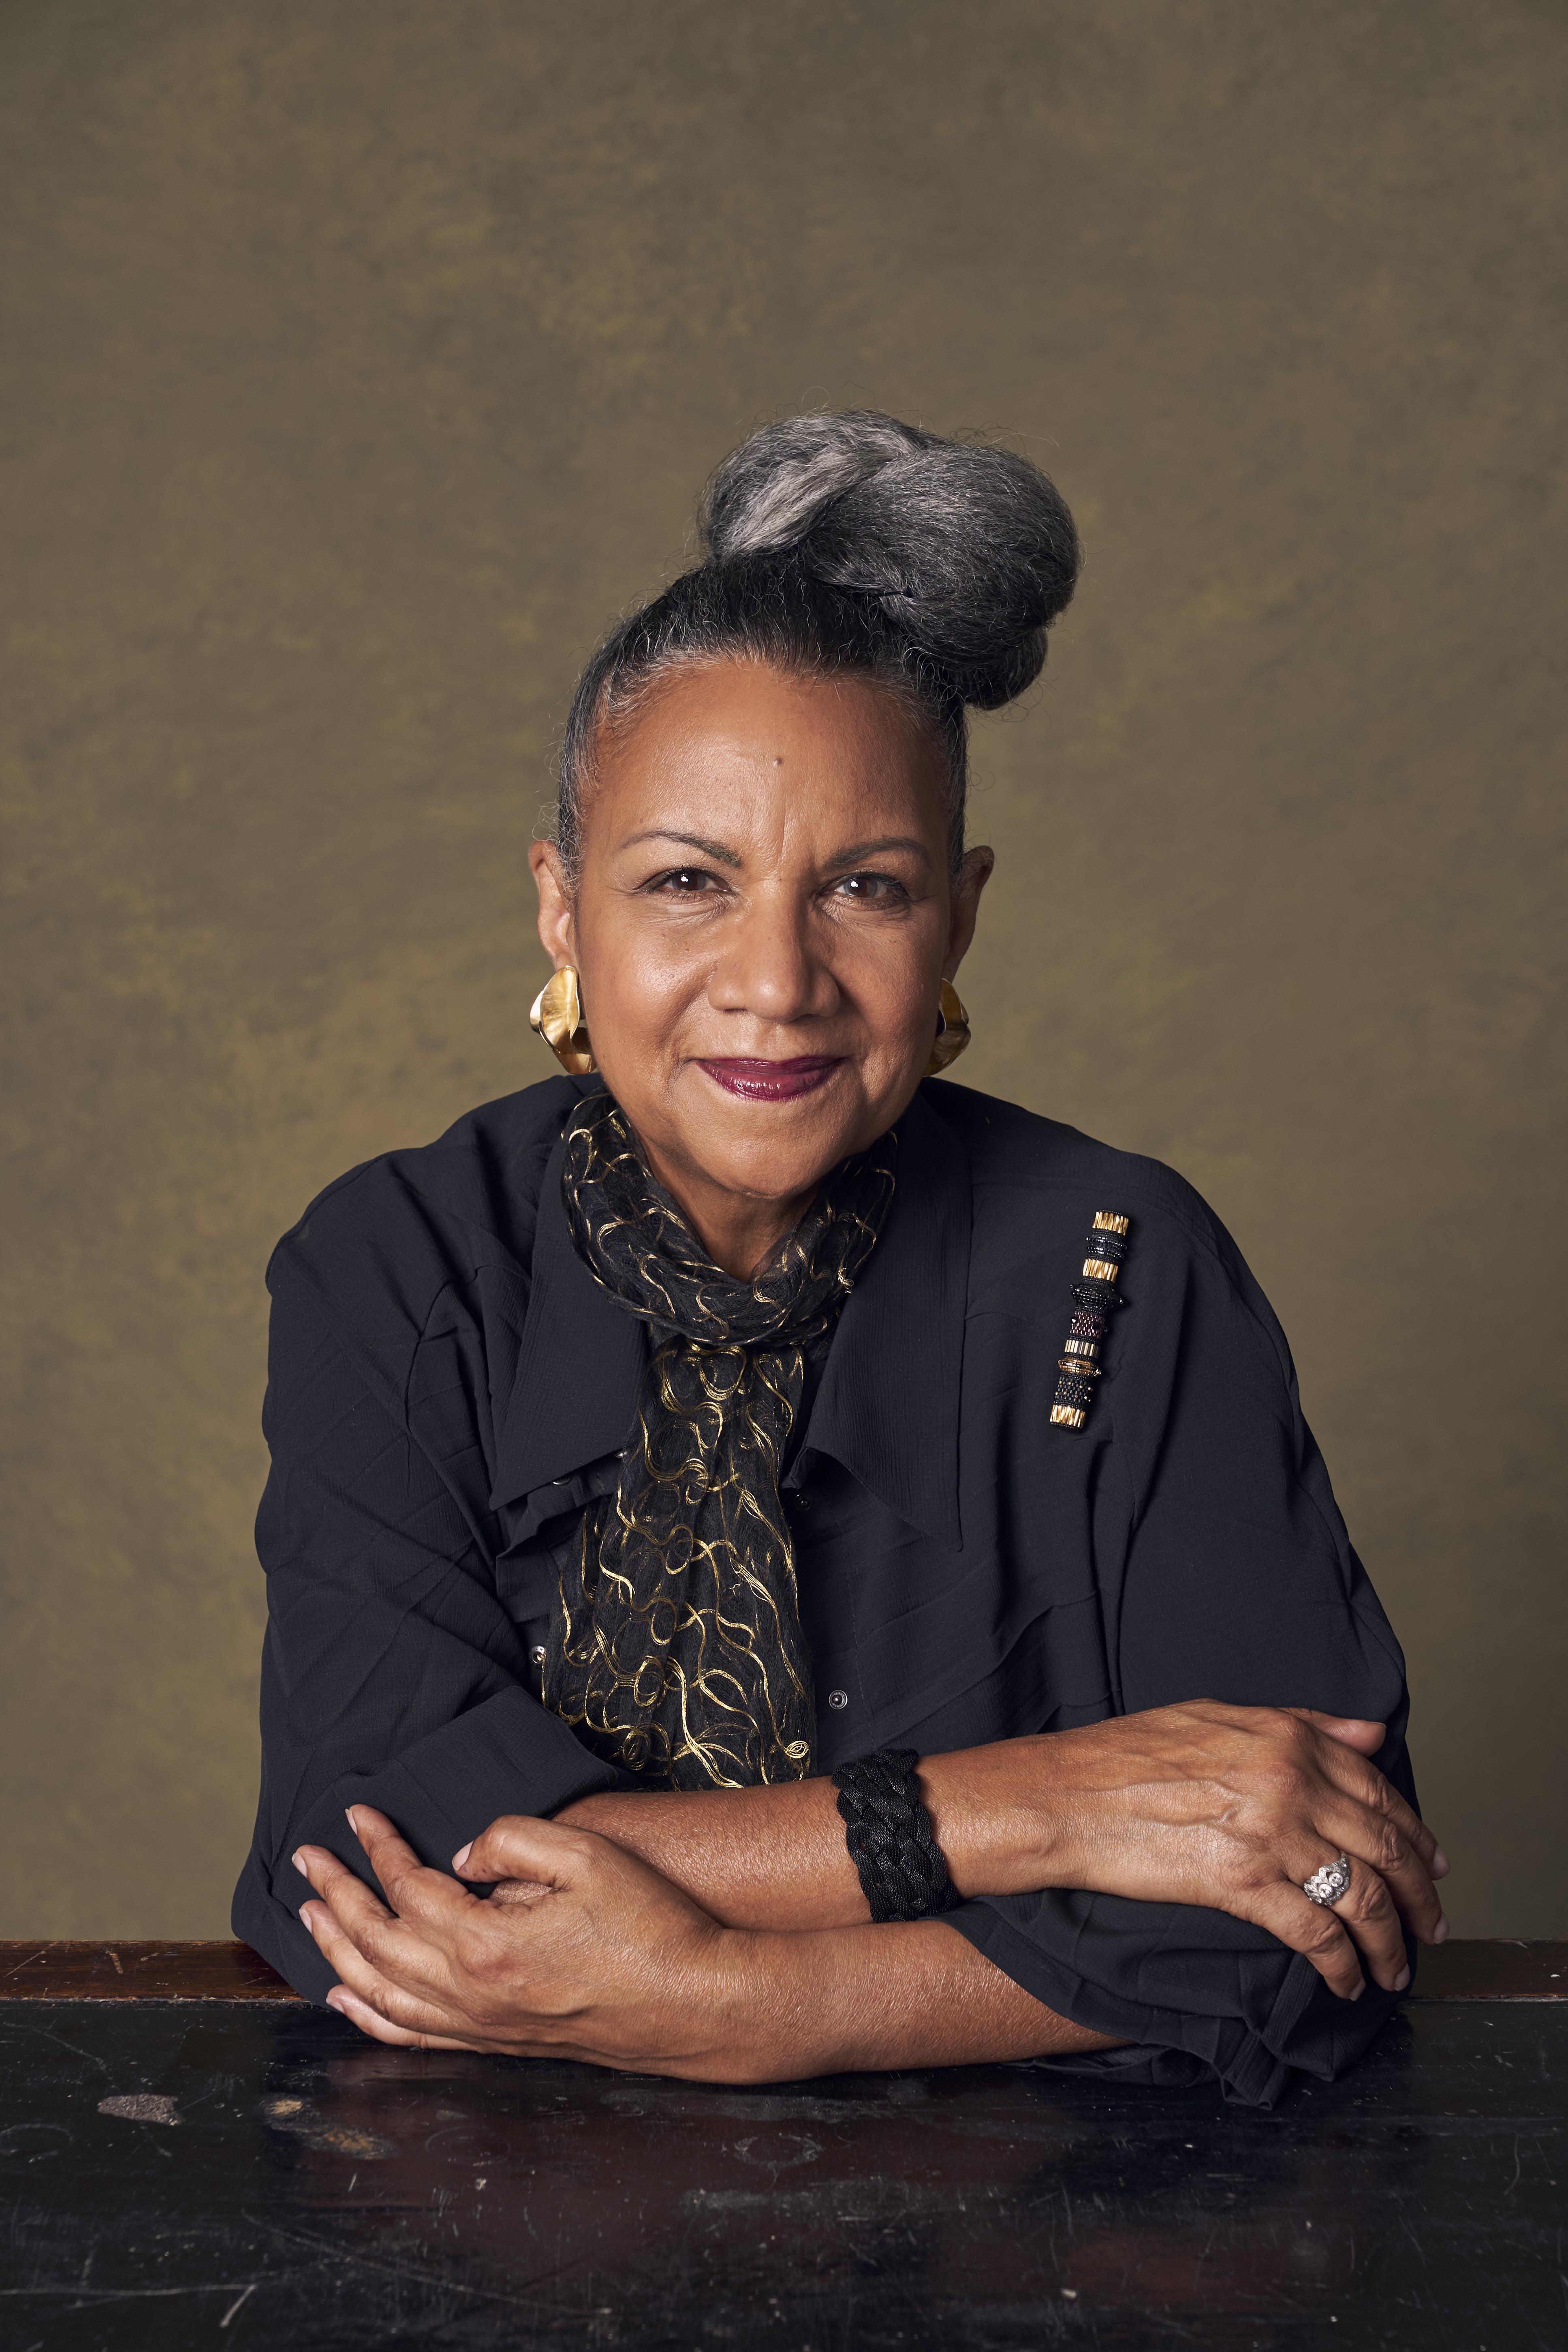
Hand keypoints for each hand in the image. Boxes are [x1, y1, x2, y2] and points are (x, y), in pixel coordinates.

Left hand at [292, 1806, 742, 2069]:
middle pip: (375, 1941)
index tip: (357, 1812)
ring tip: (308, 1915)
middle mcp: (470, 1993)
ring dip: (335, 1950)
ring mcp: (479, 2024)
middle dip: (333, 1895)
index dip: (378, 1846)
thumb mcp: (589, 1857)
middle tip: (305, 1857)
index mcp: (487, 1943)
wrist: (691, 2004)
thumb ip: (515, 1840)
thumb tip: (463, 1855)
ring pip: (379, 1992)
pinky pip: (409, 2034)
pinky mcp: (495, 2041)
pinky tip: (345, 1996)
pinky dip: (366, 2014)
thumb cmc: (649, 1927)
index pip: (408, 1887)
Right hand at [926, 1704, 1446, 2001]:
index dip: (1417, 1837)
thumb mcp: (1218, 1717)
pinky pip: (1318, 1933)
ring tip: (1395, 1970)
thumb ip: (1302, 1724)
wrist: (1067, 1796)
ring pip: (1363, 1896)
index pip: (1380, 1793)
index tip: (1432, 1869)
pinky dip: (1343, 1965)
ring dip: (1390, 1943)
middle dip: (1419, 1899)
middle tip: (1431, 1930)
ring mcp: (1270, 1832)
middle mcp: (1290, 1780)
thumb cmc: (1127, 1755)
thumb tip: (1371, 1735)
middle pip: (1386, 1848)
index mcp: (1287, 1738)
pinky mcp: (1243, 1884)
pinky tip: (1346, 1983)